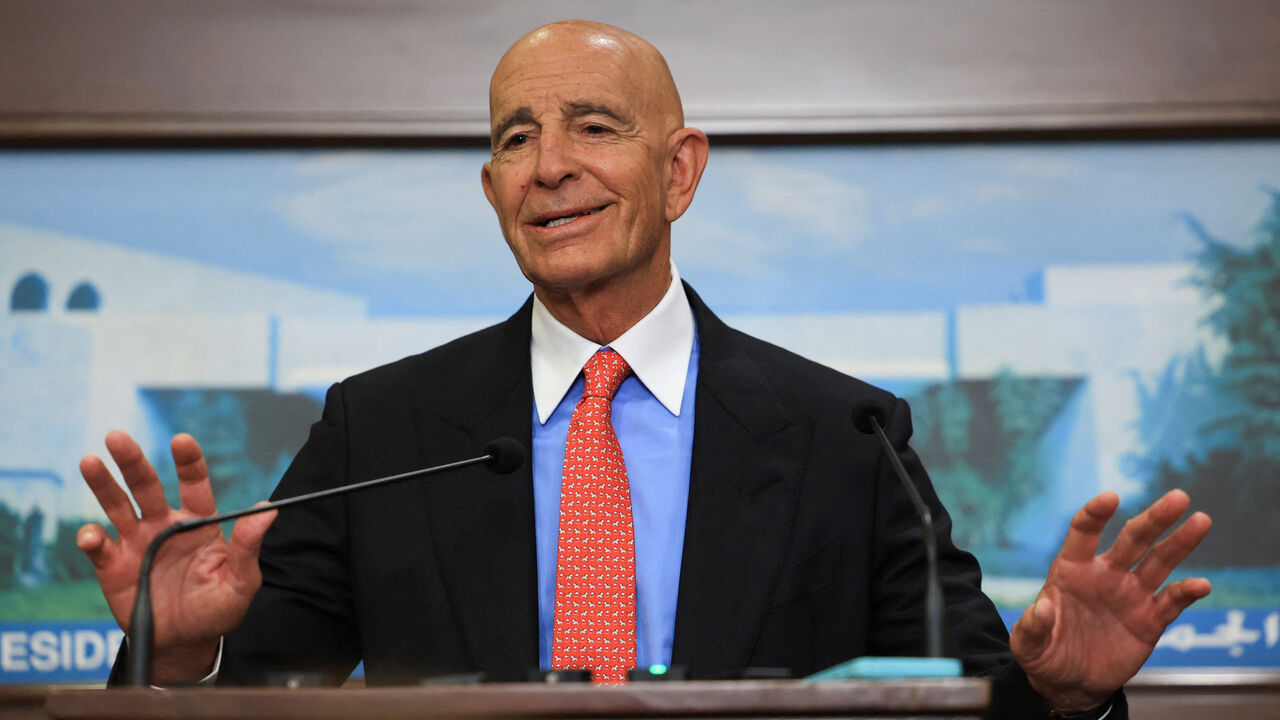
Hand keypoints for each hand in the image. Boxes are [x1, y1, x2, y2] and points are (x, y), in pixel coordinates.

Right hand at [77, 430, 276, 684]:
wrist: (186, 643)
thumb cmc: (217, 608)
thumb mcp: (241, 581)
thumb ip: (249, 547)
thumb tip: (269, 509)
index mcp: (197, 522)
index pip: (193, 483)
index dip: (188, 461)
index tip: (181, 440)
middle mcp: (164, 525)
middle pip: (146, 486)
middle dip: (133, 461)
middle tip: (118, 437)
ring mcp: (136, 543)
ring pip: (116, 506)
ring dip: (103, 485)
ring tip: (91, 462)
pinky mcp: (113, 567)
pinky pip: (98, 548)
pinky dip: (91, 538)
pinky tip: (93, 536)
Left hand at [1010, 490, 1210, 712]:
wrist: (1069, 682)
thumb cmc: (1043, 654)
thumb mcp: (1028, 643)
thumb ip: (1032, 626)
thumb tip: (1042, 609)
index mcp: (1072, 570)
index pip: (1084, 533)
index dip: (1095, 514)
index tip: (1110, 498)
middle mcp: (1105, 575)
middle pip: (1133, 540)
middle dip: (1154, 519)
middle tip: (1178, 497)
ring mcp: (1130, 596)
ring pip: (1159, 562)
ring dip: (1180, 543)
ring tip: (1200, 520)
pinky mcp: (1149, 621)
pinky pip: (1171, 602)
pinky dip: (1187, 593)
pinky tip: (1201, 585)